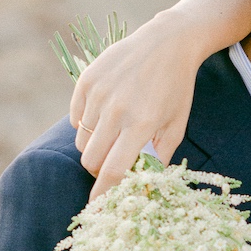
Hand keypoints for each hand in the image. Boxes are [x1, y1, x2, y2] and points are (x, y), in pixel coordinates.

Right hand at [70, 0, 250, 199]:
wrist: (167, 42)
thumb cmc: (176, 88)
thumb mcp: (176, 125)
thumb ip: (158, 157)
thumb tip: (144, 187)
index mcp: (142, 124)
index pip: (114, 171)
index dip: (104, 194)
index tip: (99, 208)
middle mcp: (116, 110)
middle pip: (90, 160)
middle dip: (98, 170)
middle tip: (112, 164)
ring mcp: (98, 94)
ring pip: (82, 140)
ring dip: (95, 145)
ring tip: (115, 133)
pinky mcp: (86, 81)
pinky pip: (75, 118)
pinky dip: (85, 125)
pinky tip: (104, 115)